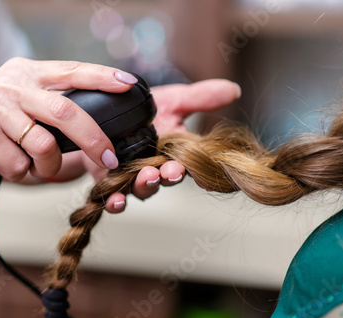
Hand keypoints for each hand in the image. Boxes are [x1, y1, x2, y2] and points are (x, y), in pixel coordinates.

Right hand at [0, 59, 138, 180]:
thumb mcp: (18, 97)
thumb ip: (49, 103)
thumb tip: (94, 126)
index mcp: (28, 73)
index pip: (72, 70)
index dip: (103, 77)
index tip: (129, 84)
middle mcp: (14, 86)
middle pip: (67, 111)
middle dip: (94, 139)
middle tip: (110, 159)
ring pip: (45, 145)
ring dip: (51, 166)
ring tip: (41, 167)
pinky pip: (20, 165)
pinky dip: (24, 174)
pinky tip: (13, 166)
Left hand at [101, 79, 241, 212]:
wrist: (109, 113)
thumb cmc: (145, 111)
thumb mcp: (173, 100)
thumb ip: (201, 97)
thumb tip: (234, 89)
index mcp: (175, 154)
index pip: (191, 166)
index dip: (200, 174)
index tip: (204, 178)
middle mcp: (157, 169)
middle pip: (166, 179)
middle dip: (170, 177)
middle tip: (171, 171)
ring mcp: (133, 178)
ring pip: (142, 189)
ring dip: (146, 186)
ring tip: (148, 176)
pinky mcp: (110, 182)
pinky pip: (113, 198)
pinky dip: (115, 202)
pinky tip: (116, 200)